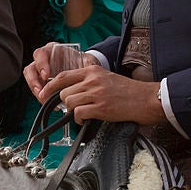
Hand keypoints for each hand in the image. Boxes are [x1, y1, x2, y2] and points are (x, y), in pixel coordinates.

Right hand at [24, 41, 98, 98]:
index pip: (41, 54)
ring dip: (35, 90)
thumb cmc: (82, 62)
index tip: (46, 75)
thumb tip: (89, 66)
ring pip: (31, 80)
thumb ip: (86, 62)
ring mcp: (40, 72)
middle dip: (34, 81)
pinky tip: (49, 102)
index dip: (41, 64)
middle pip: (31, 69)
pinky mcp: (42, 83)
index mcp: (51, 50)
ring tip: (43, 99)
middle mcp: (43, 60)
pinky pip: (37, 90)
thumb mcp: (84, 60)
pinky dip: (41, 97)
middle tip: (41, 91)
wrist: (83, 69)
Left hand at [42, 66, 165, 125]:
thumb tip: (71, 92)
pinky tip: (87, 119)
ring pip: (69, 103)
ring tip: (83, 113)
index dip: (50, 87)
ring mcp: (96, 93)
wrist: (146, 99)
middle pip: (64, 92)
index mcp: (93, 70)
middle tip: (72, 109)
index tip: (44, 94)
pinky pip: (78, 114)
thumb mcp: (106, 78)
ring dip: (73, 111)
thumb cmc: (129, 91)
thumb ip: (89, 81)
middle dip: (64, 103)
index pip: (63, 76)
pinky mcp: (101, 107)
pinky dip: (79, 119)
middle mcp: (92, 80)